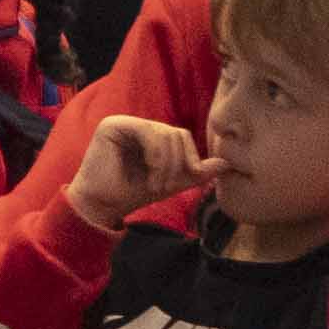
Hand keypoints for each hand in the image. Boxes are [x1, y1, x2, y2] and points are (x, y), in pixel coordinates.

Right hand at [65, 114, 203, 232]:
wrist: (102, 205)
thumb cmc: (132, 193)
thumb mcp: (172, 182)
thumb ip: (196, 171)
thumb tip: (226, 163)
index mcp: (150, 134)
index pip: (181, 136)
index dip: (190, 157)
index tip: (189, 180)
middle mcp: (137, 125)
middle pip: (175, 133)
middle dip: (178, 163)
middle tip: (167, 187)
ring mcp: (124, 123)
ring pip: (164, 133)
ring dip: (166, 164)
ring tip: (156, 185)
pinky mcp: (112, 126)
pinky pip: (147, 132)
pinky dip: (155, 156)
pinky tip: (149, 175)